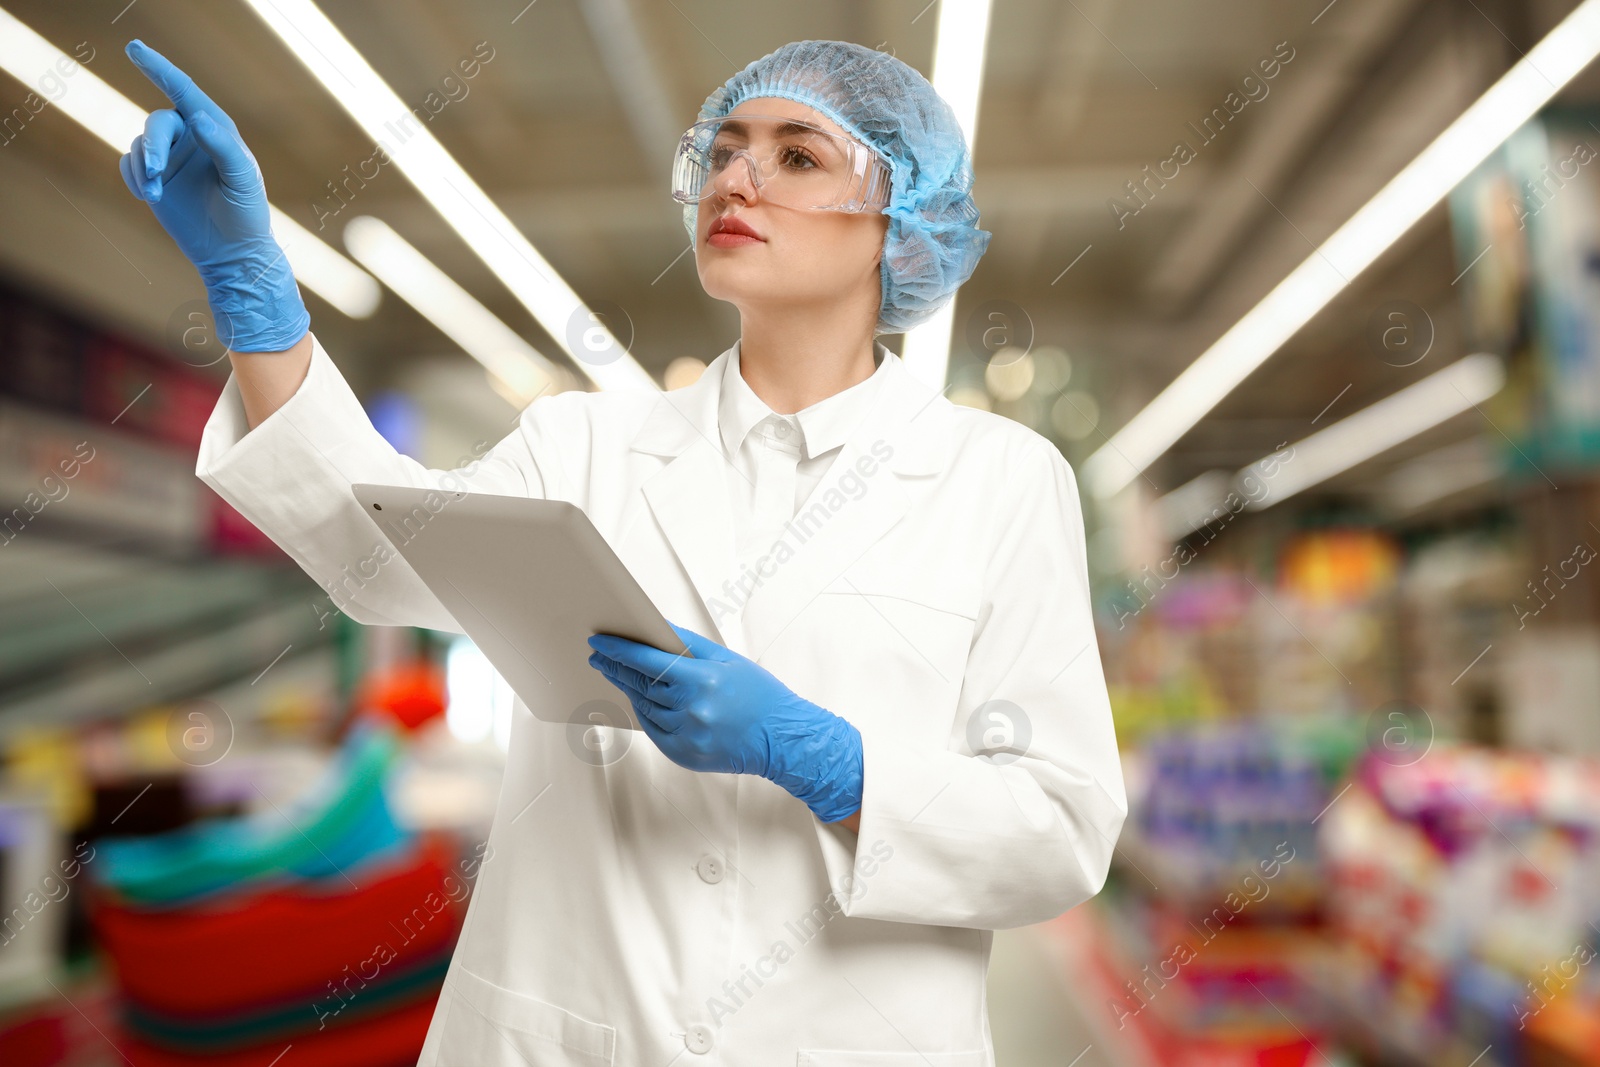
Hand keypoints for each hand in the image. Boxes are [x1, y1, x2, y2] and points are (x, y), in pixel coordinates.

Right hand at [119, 39, 308, 351]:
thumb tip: (195, 117)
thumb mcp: (241, 180)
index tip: (134, 49)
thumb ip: (222, 146)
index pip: (184, 92)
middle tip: (156, 170)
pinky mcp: (155, 180)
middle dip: (153, 144)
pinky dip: (134, 178)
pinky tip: (152, 198)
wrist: (233, 253)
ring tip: (158, 196)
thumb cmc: (246, 214)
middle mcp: (190, 140)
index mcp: (215, 131)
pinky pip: (129, 165)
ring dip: (144, 169)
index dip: (160, 69)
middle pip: (157, 123)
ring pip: (139, 145)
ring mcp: (170, 159)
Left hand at [587, 624, 862, 823]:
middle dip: (615, 668)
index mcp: (703, 680)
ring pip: (643, 707)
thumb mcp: (727, 659)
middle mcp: (691, 710)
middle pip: (639, 685)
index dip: (619, 650)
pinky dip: (643, 712)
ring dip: (628, 689)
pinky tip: (639, 700)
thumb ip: (688, 644)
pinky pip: (653, 730)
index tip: (599, 641)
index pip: (648, 661)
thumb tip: (656, 628)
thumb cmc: (758, 694)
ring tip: (617, 674)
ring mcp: (686, 735)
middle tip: (599, 656)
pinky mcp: (684, 755)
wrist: (782, 738)